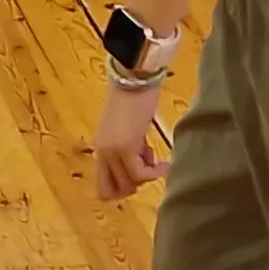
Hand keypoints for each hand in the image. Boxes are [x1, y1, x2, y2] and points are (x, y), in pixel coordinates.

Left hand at [90, 83, 170, 201]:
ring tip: (156, 158)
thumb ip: (131, 146)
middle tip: (149, 167)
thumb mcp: (130, 128)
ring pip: (128, 184)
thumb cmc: (136, 97)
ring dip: (146, 178)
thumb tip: (143, 162)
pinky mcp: (125, 147)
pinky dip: (155, 173)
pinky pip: (140, 174)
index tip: (141, 176)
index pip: (103, 186)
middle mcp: (102, 152)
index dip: (123, 188)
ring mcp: (111, 150)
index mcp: (102, 147)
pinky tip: (166, 165)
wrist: (136, 78)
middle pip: (114, 191)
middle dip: (136, 185)